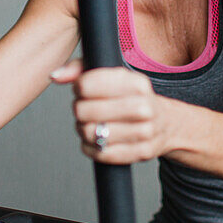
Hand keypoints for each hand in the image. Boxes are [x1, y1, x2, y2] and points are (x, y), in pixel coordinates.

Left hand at [50, 59, 171, 163]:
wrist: (166, 123)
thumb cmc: (132, 97)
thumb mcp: (113, 76)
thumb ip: (81, 69)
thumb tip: (56, 76)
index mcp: (136, 82)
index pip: (87, 84)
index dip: (78, 88)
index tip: (83, 90)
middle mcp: (143, 106)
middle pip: (85, 111)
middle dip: (79, 110)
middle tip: (84, 109)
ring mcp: (144, 132)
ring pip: (90, 133)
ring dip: (83, 130)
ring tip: (91, 124)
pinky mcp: (141, 153)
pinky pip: (101, 154)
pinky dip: (92, 148)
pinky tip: (97, 140)